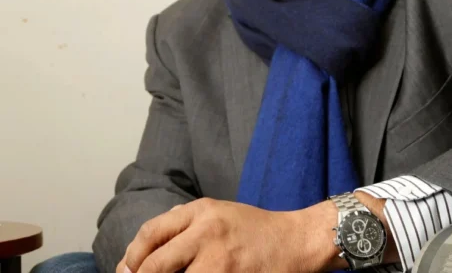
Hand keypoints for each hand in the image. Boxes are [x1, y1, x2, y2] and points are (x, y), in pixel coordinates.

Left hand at [122, 198, 331, 272]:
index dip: (132, 258)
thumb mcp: (218, 212)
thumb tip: (137, 253)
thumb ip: (182, 222)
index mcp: (202, 211)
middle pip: (155, 265)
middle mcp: (208, 233)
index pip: (150, 234)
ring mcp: (220, 261)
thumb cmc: (254, 229)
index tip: (129, 270)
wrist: (296, 241)